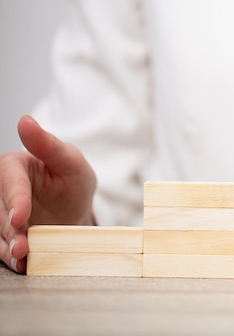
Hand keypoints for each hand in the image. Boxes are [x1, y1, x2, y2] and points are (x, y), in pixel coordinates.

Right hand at [0, 115, 95, 272]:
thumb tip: (25, 120)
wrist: (76, 209)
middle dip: (11, 230)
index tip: (21, 218)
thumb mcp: (70, 161)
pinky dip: (11, 257)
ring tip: (22, 258)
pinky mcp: (4, 233)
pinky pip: (1, 246)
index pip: (9, 182)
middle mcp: (2, 189)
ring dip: (8, 247)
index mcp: (13, 165)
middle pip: (0, 210)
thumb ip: (48, 144)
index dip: (14, 200)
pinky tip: (22, 263)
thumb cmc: (73, 179)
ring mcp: (1, 212)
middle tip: (23, 246)